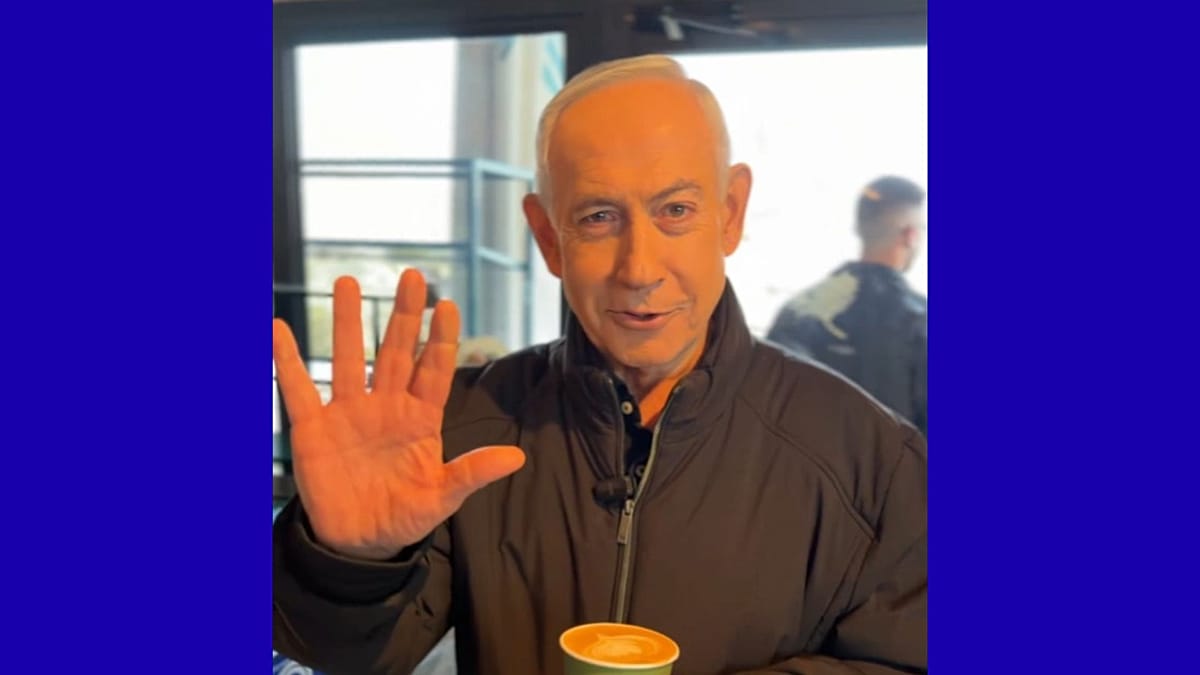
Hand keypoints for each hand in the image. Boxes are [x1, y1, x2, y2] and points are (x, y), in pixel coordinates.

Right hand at [272, 270, 525, 559]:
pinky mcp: (313, 429)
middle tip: (411, 276)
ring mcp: (348, 413)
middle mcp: (385, 407)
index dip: (439, 339)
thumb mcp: (442, 498)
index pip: (433, 371)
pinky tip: (278, 329)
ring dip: (346, 321)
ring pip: (347, 358)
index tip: (447, 306)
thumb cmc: (405, 515)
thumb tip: (517, 458)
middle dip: (402, 315)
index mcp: (420, 419)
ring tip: (346, 282)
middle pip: (394, 351)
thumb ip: (471, 473)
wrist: (360, 543)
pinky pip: (297, 389)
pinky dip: (286, 361)